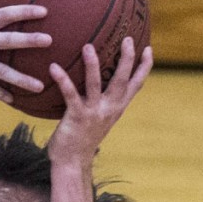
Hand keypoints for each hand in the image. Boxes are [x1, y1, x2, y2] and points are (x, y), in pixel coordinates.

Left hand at [47, 38, 152, 166]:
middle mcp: (108, 109)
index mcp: (116, 108)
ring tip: (88, 46)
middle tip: (128, 38)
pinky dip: (62, 80)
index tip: (149, 49)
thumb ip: (101, 103)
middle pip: (122, 80)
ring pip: (96, 84)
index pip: (135, 85)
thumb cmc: (82, 139)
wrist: (72, 163)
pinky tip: (54, 67)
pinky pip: (70, 94)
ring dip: (93, 64)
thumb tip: (97, 84)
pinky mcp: (76, 117)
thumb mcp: (98, 119)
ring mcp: (93, 112)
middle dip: (127, 58)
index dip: (144, 67)